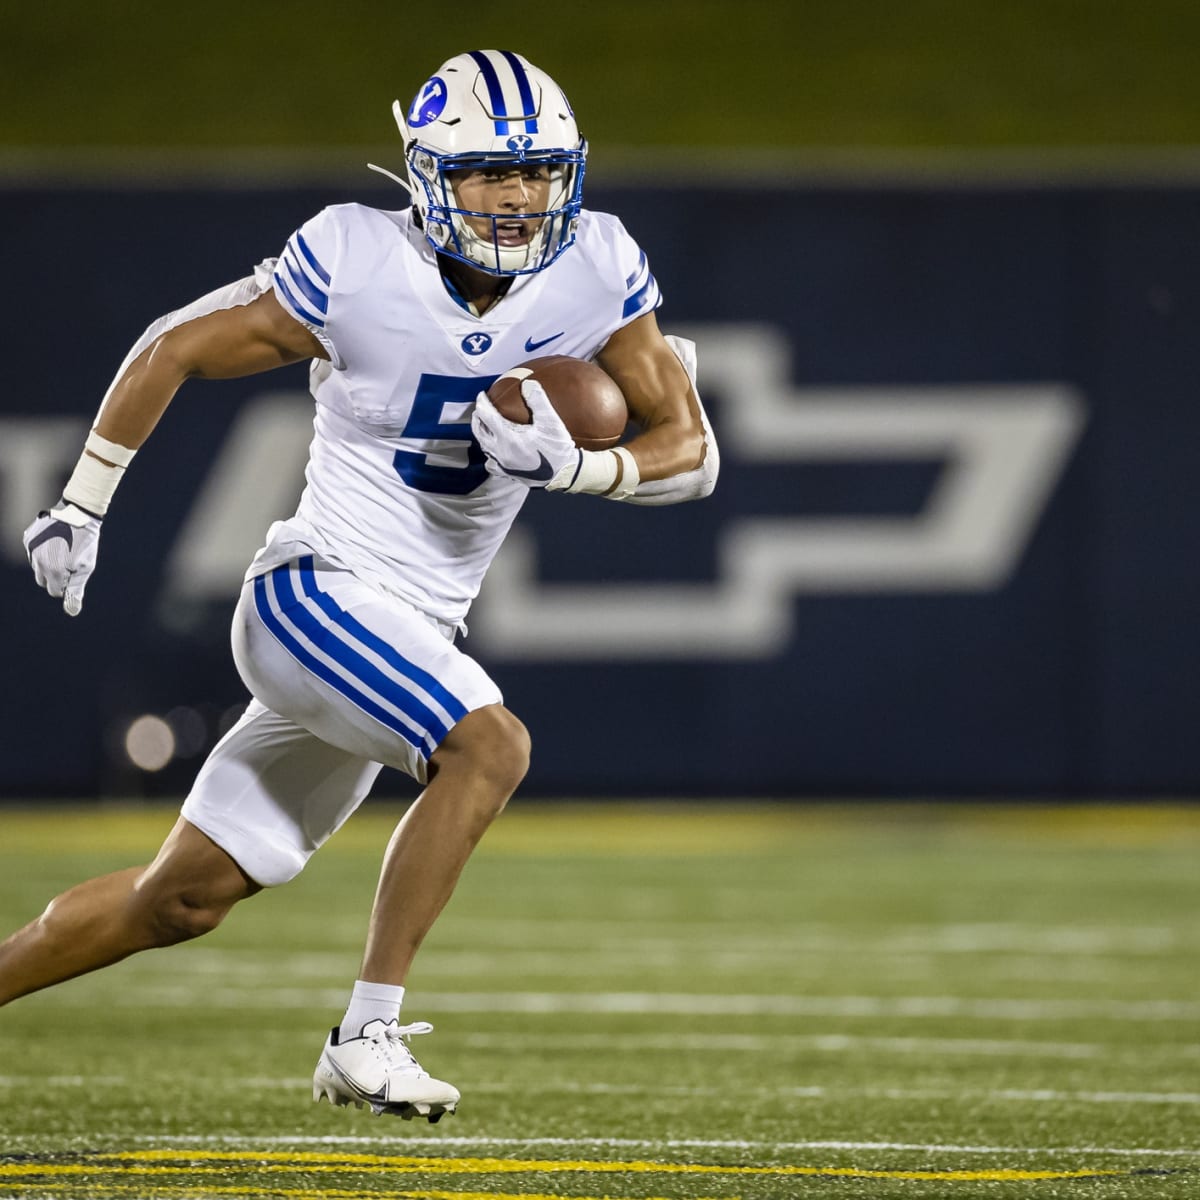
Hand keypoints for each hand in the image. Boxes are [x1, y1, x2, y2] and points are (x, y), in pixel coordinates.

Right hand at [23, 502, 102, 616]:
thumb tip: (72, 611)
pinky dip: (42, 551)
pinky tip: (54, 542)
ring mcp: (31, 549)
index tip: (75, 573)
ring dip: (48, 564)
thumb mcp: (85, 568)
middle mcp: (37, 562)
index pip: (54, 591)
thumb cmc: (85, 543)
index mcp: (52, 572)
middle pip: (43, 581)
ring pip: (37, 567)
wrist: (77, 514)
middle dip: (55, 576)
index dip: (66, 585)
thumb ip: (76, 590)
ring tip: (63, 551)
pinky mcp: (28, 538)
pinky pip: (33, 552)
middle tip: (69, 562)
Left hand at [471, 379, 579, 488]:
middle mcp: (501, 451)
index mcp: (508, 438)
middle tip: (481, 409)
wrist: (564, 475)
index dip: (482, 403)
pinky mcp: (508, 473)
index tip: (482, 395)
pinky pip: (492, 463)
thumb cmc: (557, 448)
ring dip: (482, 435)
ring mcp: (503, 464)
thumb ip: (538, 400)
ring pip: (484, 447)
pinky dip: (490, 454)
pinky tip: (495, 451)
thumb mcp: (551, 421)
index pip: (487, 416)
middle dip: (478, 419)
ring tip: (485, 426)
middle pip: (479, 432)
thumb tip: (528, 383)